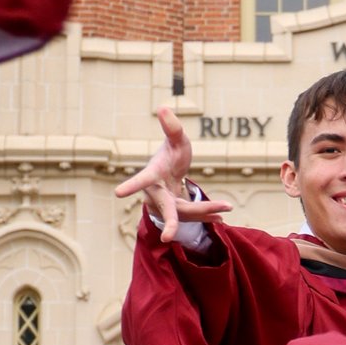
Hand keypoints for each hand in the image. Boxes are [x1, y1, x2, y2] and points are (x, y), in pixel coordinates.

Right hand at [116, 103, 233, 243]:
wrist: (171, 174)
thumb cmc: (172, 154)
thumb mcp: (177, 140)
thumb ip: (172, 127)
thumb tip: (163, 106)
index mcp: (152, 176)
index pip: (142, 180)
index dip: (131, 185)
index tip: (118, 192)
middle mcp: (156, 195)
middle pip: (168, 209)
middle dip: (171, 223)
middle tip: (168, 237)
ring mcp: (166, 206)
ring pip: (186, 213)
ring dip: (206, 211)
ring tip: (227, 207)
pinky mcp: (178, 213)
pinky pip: (193, 217)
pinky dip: (208, 215)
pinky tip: (221, 216)